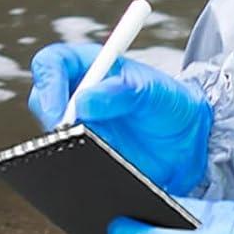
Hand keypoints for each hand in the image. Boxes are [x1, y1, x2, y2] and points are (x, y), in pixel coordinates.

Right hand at [28, 42, 212, 196]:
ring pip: (51, 134)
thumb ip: (121, 92)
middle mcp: (79, 94)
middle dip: (52, 119)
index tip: (61, 111)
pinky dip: (74, 164)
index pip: (51, 64)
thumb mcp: (154, 92)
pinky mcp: (85, 152)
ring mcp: (80, 125)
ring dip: (62, 144)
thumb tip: (82, 103)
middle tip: (70, 137)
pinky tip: (94, 169)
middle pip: (42, 101)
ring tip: (90, 154)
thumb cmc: (173, 105)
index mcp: (92, 67)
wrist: (191, 142)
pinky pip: (67, 158)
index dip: (47, 83)